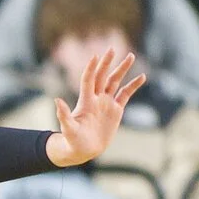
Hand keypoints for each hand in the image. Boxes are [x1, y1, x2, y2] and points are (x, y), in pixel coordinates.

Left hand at [46, 48, 144, 166]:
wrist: (84, 150)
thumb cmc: (72, 140)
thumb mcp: (68, 129)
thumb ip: (64, 115)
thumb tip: (57, 100)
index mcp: (85, 101)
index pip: (89, 80)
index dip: (92, 68)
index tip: (96, 56)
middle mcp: (96, 99)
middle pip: (103, 76)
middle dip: (108, 63)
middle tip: (112, 49)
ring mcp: (106, 103)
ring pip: (115, 82)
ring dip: (122, 69)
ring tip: (131, 56)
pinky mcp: (116, 110)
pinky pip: (126, 94)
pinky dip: (133, 85)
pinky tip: (141, 77)